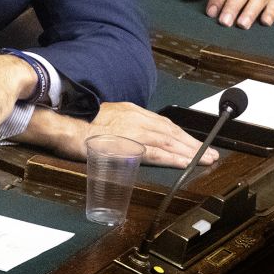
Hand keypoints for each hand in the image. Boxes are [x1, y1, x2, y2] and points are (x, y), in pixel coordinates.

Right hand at [16, 102, 218, 167]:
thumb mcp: (100, 116)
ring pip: (169, 142)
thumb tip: (123, 135)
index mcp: (129, 110)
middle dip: (192, 143)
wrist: (62, 124)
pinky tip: (186, 164)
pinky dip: (175, 158)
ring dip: (190, 151)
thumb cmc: (75, 121)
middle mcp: (135, 117)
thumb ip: (116, 125)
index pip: (162, 122)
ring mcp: (133, 131)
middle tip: (211, 153)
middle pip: (171, 131)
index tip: (193, 142)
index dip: (180, 134)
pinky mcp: (128, 145)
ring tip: (206, 160)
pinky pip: (158, 153)